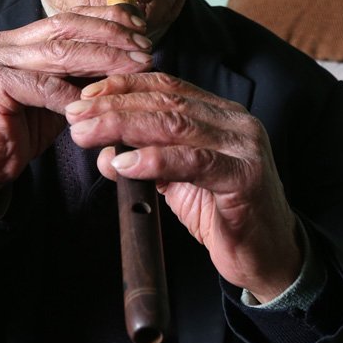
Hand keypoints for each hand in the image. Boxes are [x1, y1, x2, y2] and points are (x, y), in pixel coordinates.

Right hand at [0, 6, 152, 206]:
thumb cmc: (23, 129)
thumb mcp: (59, 95)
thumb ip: (81, 73)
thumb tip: (130, 54)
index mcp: (17, 39)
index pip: (66, 18)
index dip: (105, 18)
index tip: (140, 25)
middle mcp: (2, 42)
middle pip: (64, 27)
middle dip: (110, 35)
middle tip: (145, 48)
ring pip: (58, 53)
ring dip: (103, 58)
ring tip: (135, 66)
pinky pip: (44, 87)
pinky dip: (75, 94)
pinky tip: (100, 101)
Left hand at [66, 73, 301, 300]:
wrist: (267, 256)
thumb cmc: (220, 212)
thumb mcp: (176, 179)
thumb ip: (144, 158)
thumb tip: (103, 150)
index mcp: (219, 114)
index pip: (165, 86)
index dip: (122, 86)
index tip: (84, 96)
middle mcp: (235, 123)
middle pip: (165, 102)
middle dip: (113, 106)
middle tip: (75, 115)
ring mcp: (244, 148)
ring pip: (176, 124)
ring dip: (123, 126)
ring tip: (87, 134)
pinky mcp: (246, 179)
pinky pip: (194, 162)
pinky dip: (154, 160)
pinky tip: (124, 164)